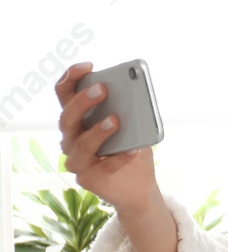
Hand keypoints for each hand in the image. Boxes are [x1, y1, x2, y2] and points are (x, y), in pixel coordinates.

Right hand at [55, 61, 159, 213]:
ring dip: (98, 131)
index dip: (71, 77)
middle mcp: (71, 137)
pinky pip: (102, 166)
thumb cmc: (130, 146)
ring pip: (80, 144)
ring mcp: (77, 159)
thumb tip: (134, 92)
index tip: (88, 66)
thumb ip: (129, 109)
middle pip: (67, 117)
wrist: (138, 185)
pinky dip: (120, 157)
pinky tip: (134, 149)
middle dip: (83, 101)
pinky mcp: (88, 178)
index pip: (64, 93)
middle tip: (103, 89)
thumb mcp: (132, 124)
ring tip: (116, 121)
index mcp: (79, 118)